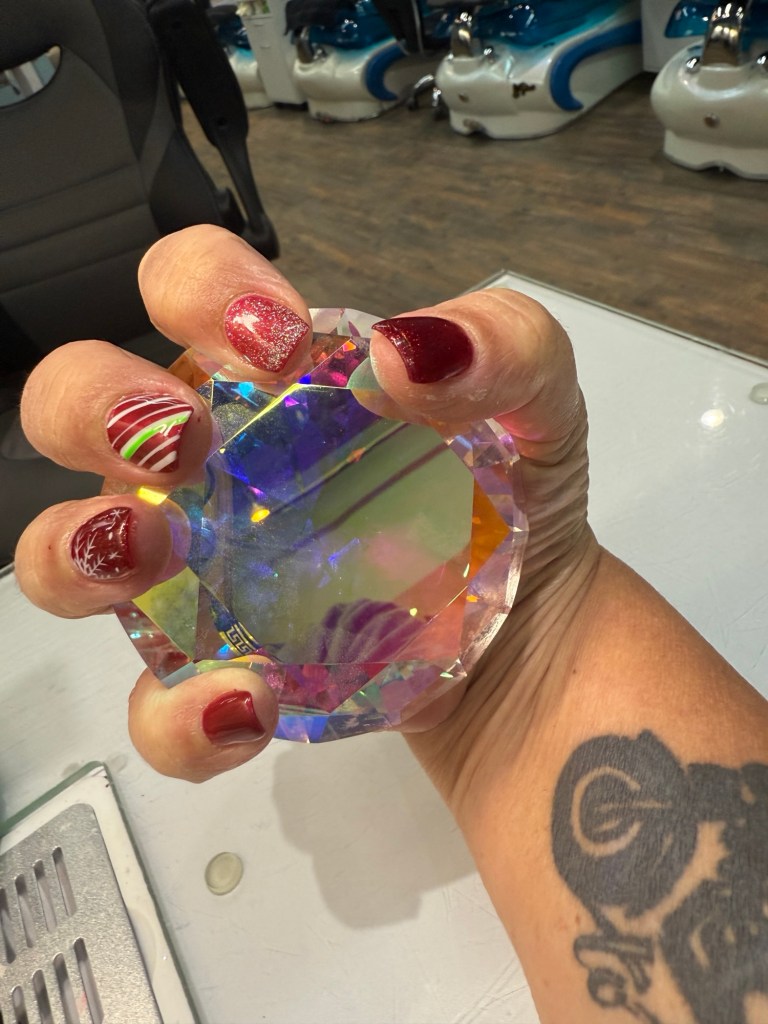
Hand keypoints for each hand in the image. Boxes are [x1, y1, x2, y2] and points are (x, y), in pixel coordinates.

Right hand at [15, 225, 595, 788]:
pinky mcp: (220, 676)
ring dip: (79, 549)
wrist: (527, 640)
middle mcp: (208, 468)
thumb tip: (404, 356)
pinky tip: (255, 698)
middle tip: (185, 441)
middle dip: (100, 406)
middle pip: (77, 404)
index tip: (279, 344)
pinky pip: (156, 704)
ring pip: (64, 553)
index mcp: (268, 381)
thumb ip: (502, 344)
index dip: (201, 292)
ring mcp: (200, 579)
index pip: (184, 288)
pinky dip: (182, 712)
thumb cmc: (508, 504)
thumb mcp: (538, 403)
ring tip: (155, 555)